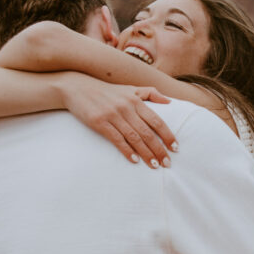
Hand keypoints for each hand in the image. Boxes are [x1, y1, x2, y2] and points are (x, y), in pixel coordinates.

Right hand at [60, 74, 177, 166]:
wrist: (78, 88)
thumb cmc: (106, 91)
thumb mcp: (129, 88)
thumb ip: (150, 93)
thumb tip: (169, 102)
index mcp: (136, 100)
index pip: (157, 120)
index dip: (168, 135)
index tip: (175, 148)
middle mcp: (127, 107)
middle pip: (147, 132)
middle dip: (159, 149)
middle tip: (167, 163)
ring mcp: (113, 115)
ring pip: (134, 138)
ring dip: (146, 153)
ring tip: (154, 165)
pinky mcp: (99, 122)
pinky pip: (116, 139)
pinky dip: (126, 150)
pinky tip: (134, 160)